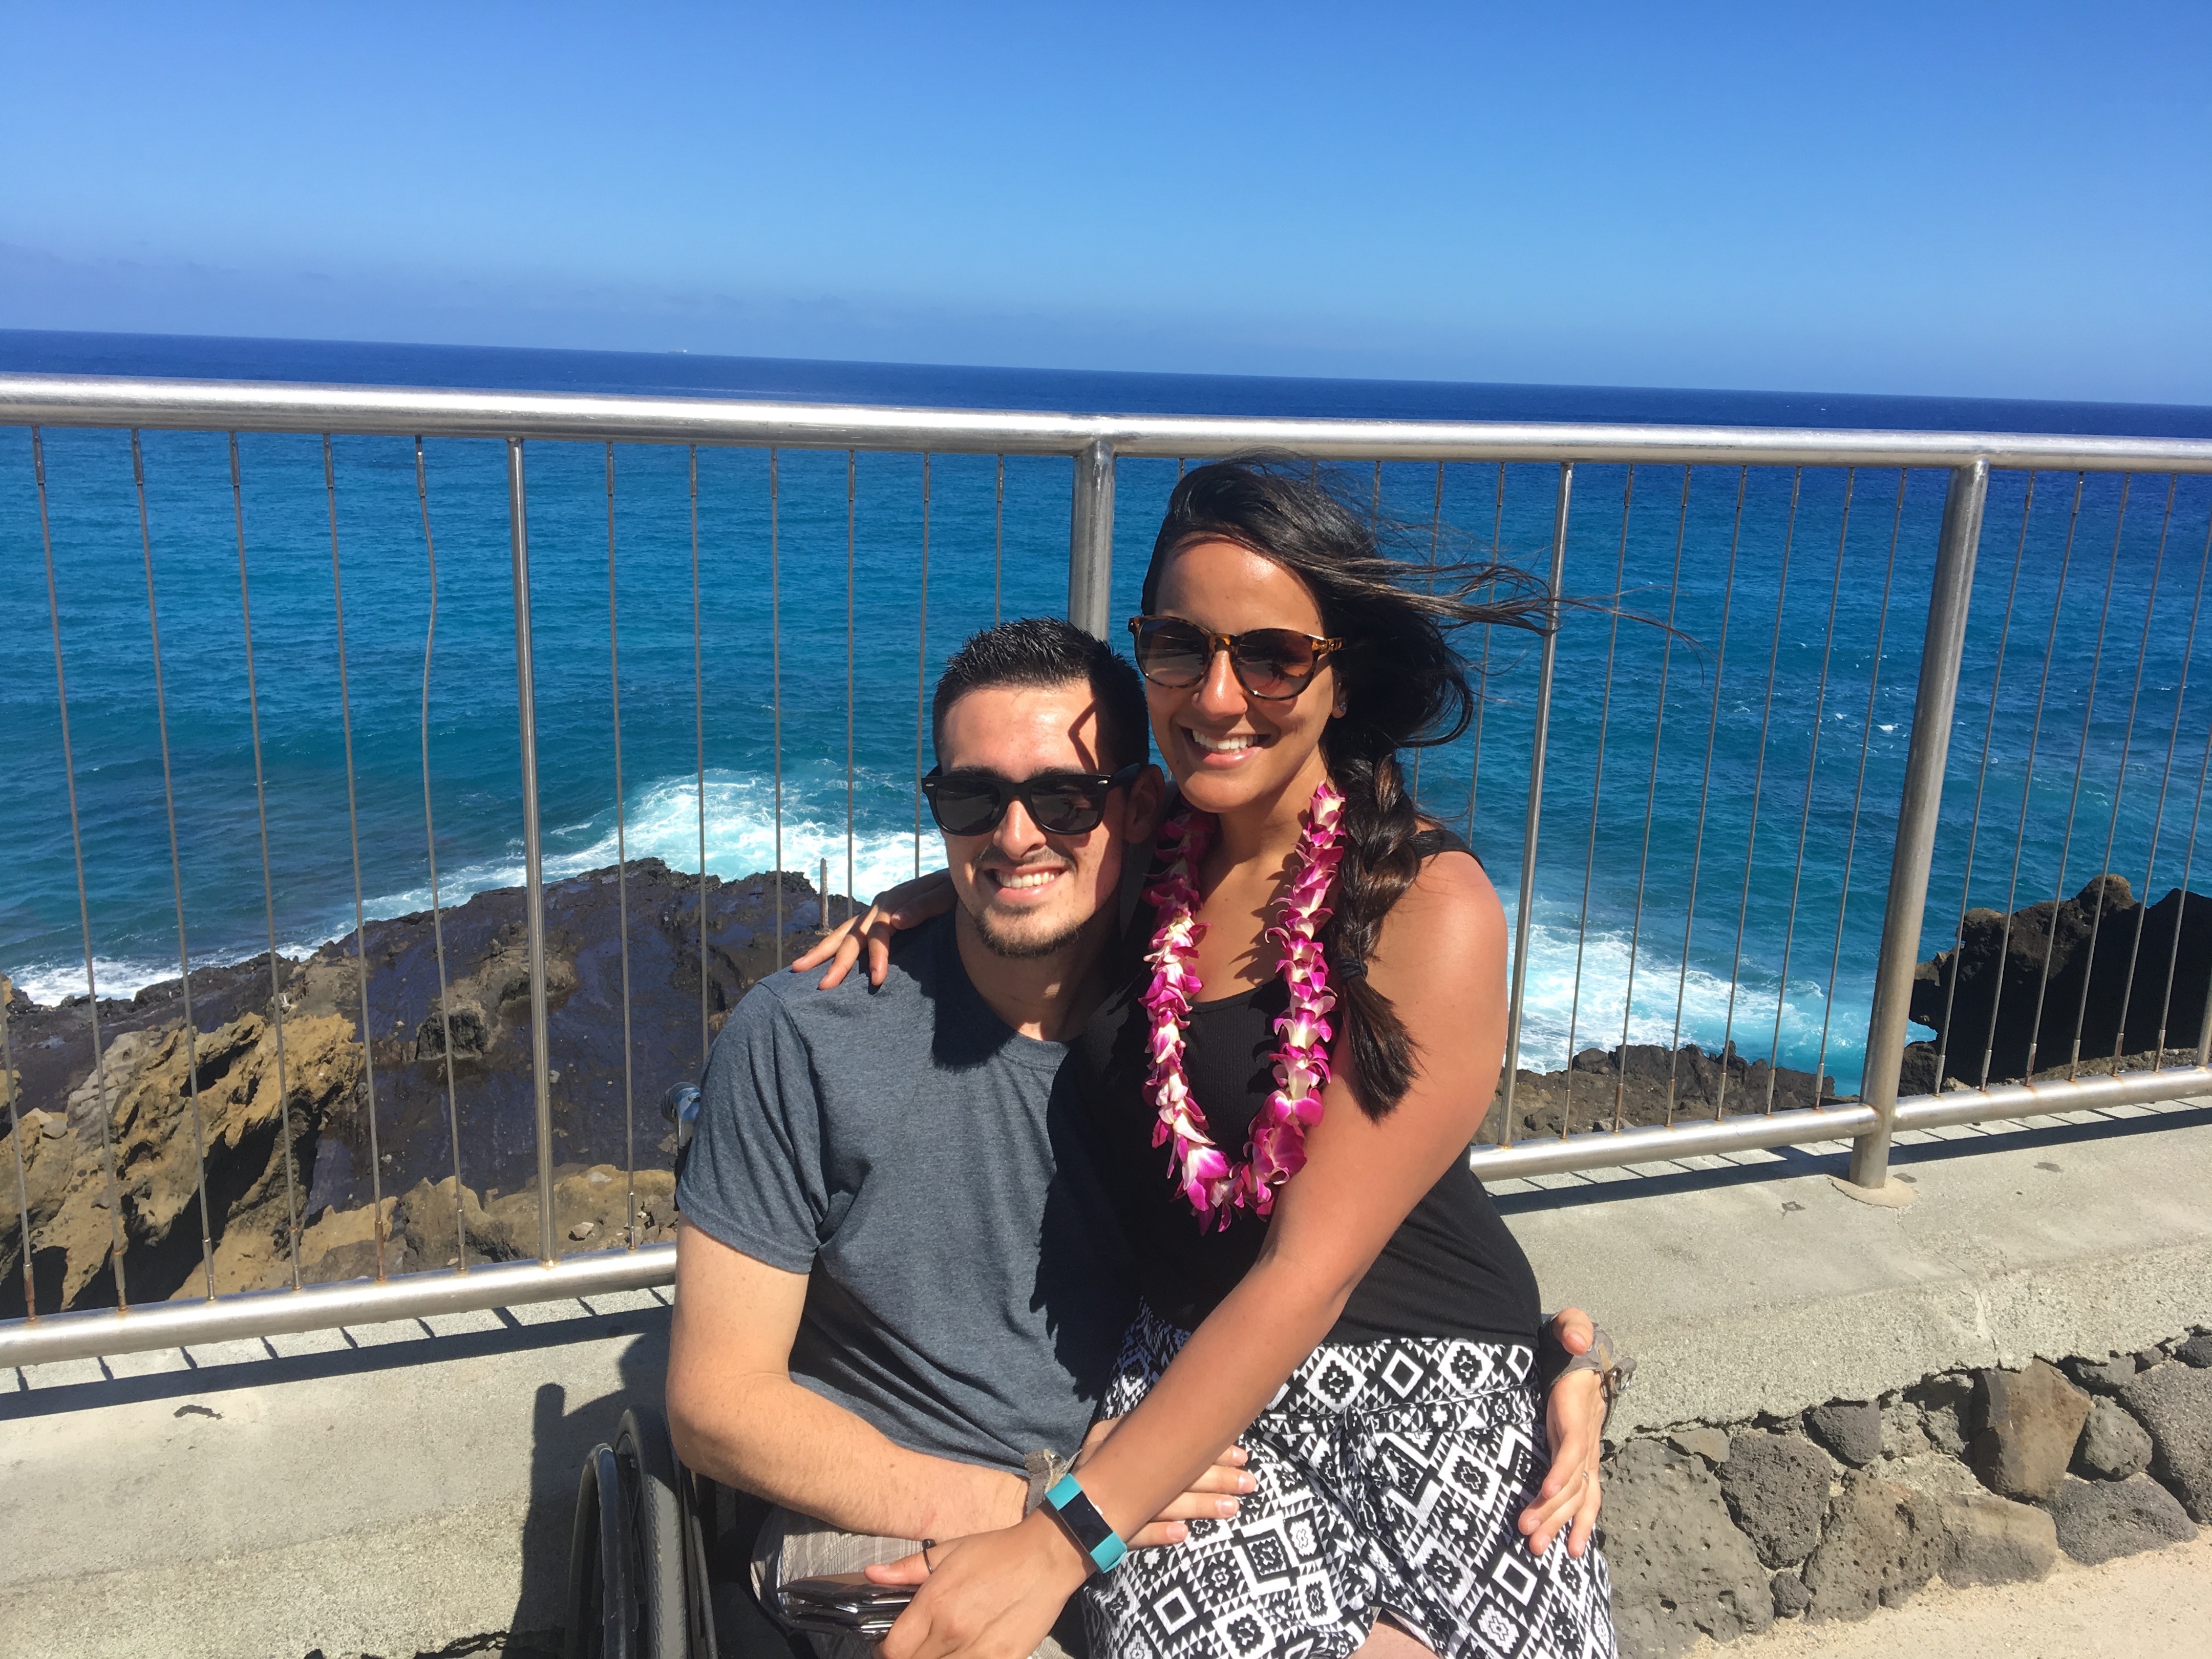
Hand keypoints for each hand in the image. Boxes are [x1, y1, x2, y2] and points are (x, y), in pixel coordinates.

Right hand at [788, 869, 955, 988]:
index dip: (876, 956)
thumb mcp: (944, 896)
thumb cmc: (954, 892)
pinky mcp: (876, 921)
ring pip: (842, 934)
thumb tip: (894, 921)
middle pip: (851, 936)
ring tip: (797, 969)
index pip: (877, 933)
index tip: (877, 979)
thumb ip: (923, 907)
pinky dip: (833, 948)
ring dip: (820, 953)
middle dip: (835, 962)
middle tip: (822, 987)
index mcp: (892, 902)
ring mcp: (874, 914)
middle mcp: (877, 907)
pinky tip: (819, 962)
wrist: (959, 881)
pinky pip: (849, 935)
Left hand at [868, 1510, 1088, 1658]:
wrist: (1046, 1557)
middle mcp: (953, 1632)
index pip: (893, 1650)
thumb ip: (907, 1569)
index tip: (892, 1646)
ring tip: (943, 1649)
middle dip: (911, 1658)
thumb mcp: (948, 1551)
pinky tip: (967, 1652)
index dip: (886, 1652)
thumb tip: (872, 1575)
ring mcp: (981, 1651)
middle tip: (918, 1648)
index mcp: (935, 1604)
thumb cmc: (996, 1552)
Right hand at [1079, 1415, 1252, 1546]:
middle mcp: (1119, 1471)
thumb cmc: (1094, 1473)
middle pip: (1173, 1474)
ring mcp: (1113, 1503)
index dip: (1209, 1449)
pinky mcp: (1107, 1532)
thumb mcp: (1108, 1440)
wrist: (1057, 1516)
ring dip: (1199, 1506)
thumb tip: (1182, 1410)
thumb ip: (1138, 1426)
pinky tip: (1182, 1535)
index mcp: (1121, 1443)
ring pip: (1163, 1504)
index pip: (1172, 1442)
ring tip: (1231, 1509)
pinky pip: (1135, 1534)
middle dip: (1215, 1478)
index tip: (1240, 1453)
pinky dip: (1158, 1535)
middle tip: (1249, 1483)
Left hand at [1520, 1306, 1603, 1558]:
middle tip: (1526, 1534)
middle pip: (1573, 1482)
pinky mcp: (1578, 1461)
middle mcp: (1586, 1439)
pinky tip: (1570, 1548)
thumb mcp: (1570, 1327)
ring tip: (1537, 1548)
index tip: (1544, 1488)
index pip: (1574, 1446)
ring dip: (1558, 1523)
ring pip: (1577, 1497)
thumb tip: (1575, 1341)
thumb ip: (1574, 1328)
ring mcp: (1585, 1453)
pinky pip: (1583, 1497)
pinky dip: (1578, 1521)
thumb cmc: (1568, 1344)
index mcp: (1578, 1411)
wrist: (1580, 1355)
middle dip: (1552, 1510)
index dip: (1562, 1468)